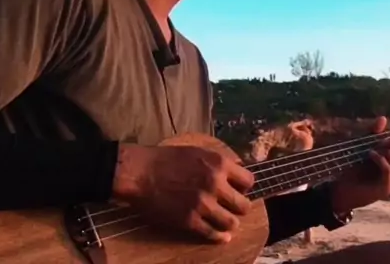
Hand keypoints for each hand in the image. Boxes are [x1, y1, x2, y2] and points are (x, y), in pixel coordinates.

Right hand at [112, 144, 254, 242]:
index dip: (245, 187)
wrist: (140, 173)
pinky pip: (212, 234)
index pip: (249, 181)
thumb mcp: (199, 152)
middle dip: (240, 207)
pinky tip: (222, 237)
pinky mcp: (189, 221)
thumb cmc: (167, 159)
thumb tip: (235, 172)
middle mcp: (215, 184)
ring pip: (231, 222)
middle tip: (234, 208)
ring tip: (227, 222)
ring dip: (230, 223)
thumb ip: (219, 163)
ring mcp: (203, 204)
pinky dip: (219, 237)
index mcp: (219, 164)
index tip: (239, 190)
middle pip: (244, 205)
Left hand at [329, 117, 389, 213]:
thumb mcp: (367, 147)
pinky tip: (370, 154)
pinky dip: (381, 158)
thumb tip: (383, 118)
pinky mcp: (385, 189)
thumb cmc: (357, 169)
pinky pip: (389, 169)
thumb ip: (375, 134)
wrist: (343, 190)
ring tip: (376, 149)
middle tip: (381, 142)